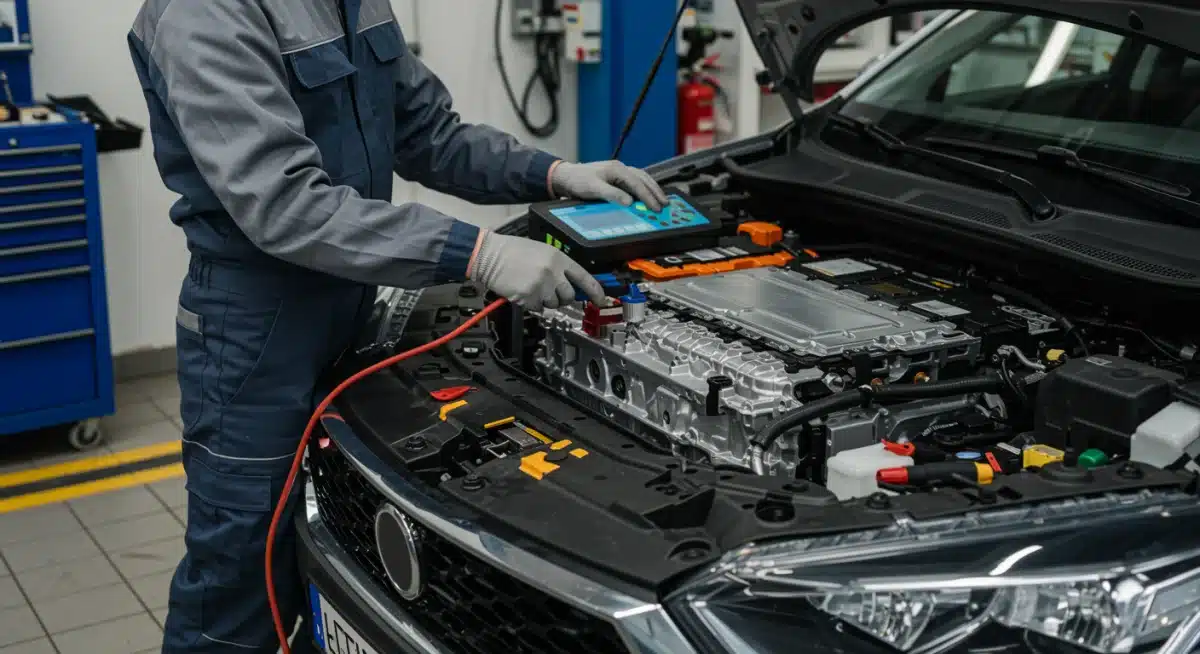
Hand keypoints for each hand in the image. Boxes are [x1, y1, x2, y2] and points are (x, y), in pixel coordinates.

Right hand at [468, 231, 603, 309]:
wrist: (489, 255)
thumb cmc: (512, 251)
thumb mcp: (541, 251)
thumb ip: (558, 266)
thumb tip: (570, 283)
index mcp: (558, 258)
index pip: (584, 277)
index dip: (595, 291)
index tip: (602, 300)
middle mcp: (553, 272)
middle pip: (569, 296)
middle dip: (561, 297)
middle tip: (548, 289)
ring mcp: (541, 286)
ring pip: (553, 304)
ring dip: (544, 300)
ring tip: (531, 286)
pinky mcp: (529, 297)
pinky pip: (537, 308)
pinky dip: (531, 304)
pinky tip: (523, 290)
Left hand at [550, 160, 668, 210]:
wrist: (566, 176)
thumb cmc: (578, 180)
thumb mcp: (594, 188)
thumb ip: (612, 194)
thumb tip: (629, 202)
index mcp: (617, 169)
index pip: (637, 184)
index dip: (647, 196)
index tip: (655, 207)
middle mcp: (620, 168)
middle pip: (644, 179)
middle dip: (655, 192)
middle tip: (665, 204)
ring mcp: (620, 171)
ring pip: (642, 178)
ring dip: (652, 189)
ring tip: (661, 199)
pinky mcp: (617, 177)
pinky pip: (636, 181)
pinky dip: (644, 187)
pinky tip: (648, 194)